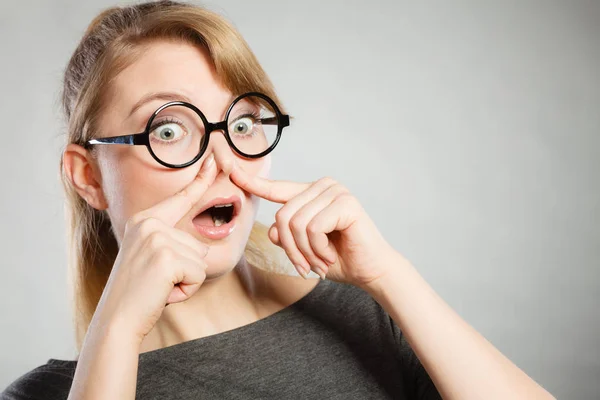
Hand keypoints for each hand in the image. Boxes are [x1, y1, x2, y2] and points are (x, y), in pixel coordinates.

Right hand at [90, 155, 217, 344]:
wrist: (118, 319)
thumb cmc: (139, 293)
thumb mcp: (152, 258)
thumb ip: (171, 244)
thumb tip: (201, 245)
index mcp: (145, 220)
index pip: (181, 198)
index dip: (201, 180)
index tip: (214, 160)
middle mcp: (150, 223)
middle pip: (199, 244)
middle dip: (186, 269)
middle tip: (158, 281)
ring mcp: (157, 238)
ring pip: (200, 260)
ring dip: (186, 281)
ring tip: (160, 286)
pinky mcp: (166, 257)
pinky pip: (199, 275)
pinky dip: (186, 290)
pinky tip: (164, 293)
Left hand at [230, 163, 399, 287]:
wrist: (370, 271)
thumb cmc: (339, 258)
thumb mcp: (303, 249)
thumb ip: (285, 235)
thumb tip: (270, 230)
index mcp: (311, 193)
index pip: (276, 187)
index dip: (253, 182)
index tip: (232, 172)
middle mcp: (322, 186)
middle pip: (282, 215)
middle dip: (290, 248)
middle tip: (305, 266)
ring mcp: (335, 191)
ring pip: (295, 223)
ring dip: (304, 252)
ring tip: (319, 262)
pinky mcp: (346, 203)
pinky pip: (312, 228)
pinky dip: (317, 249)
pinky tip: (330, 256)